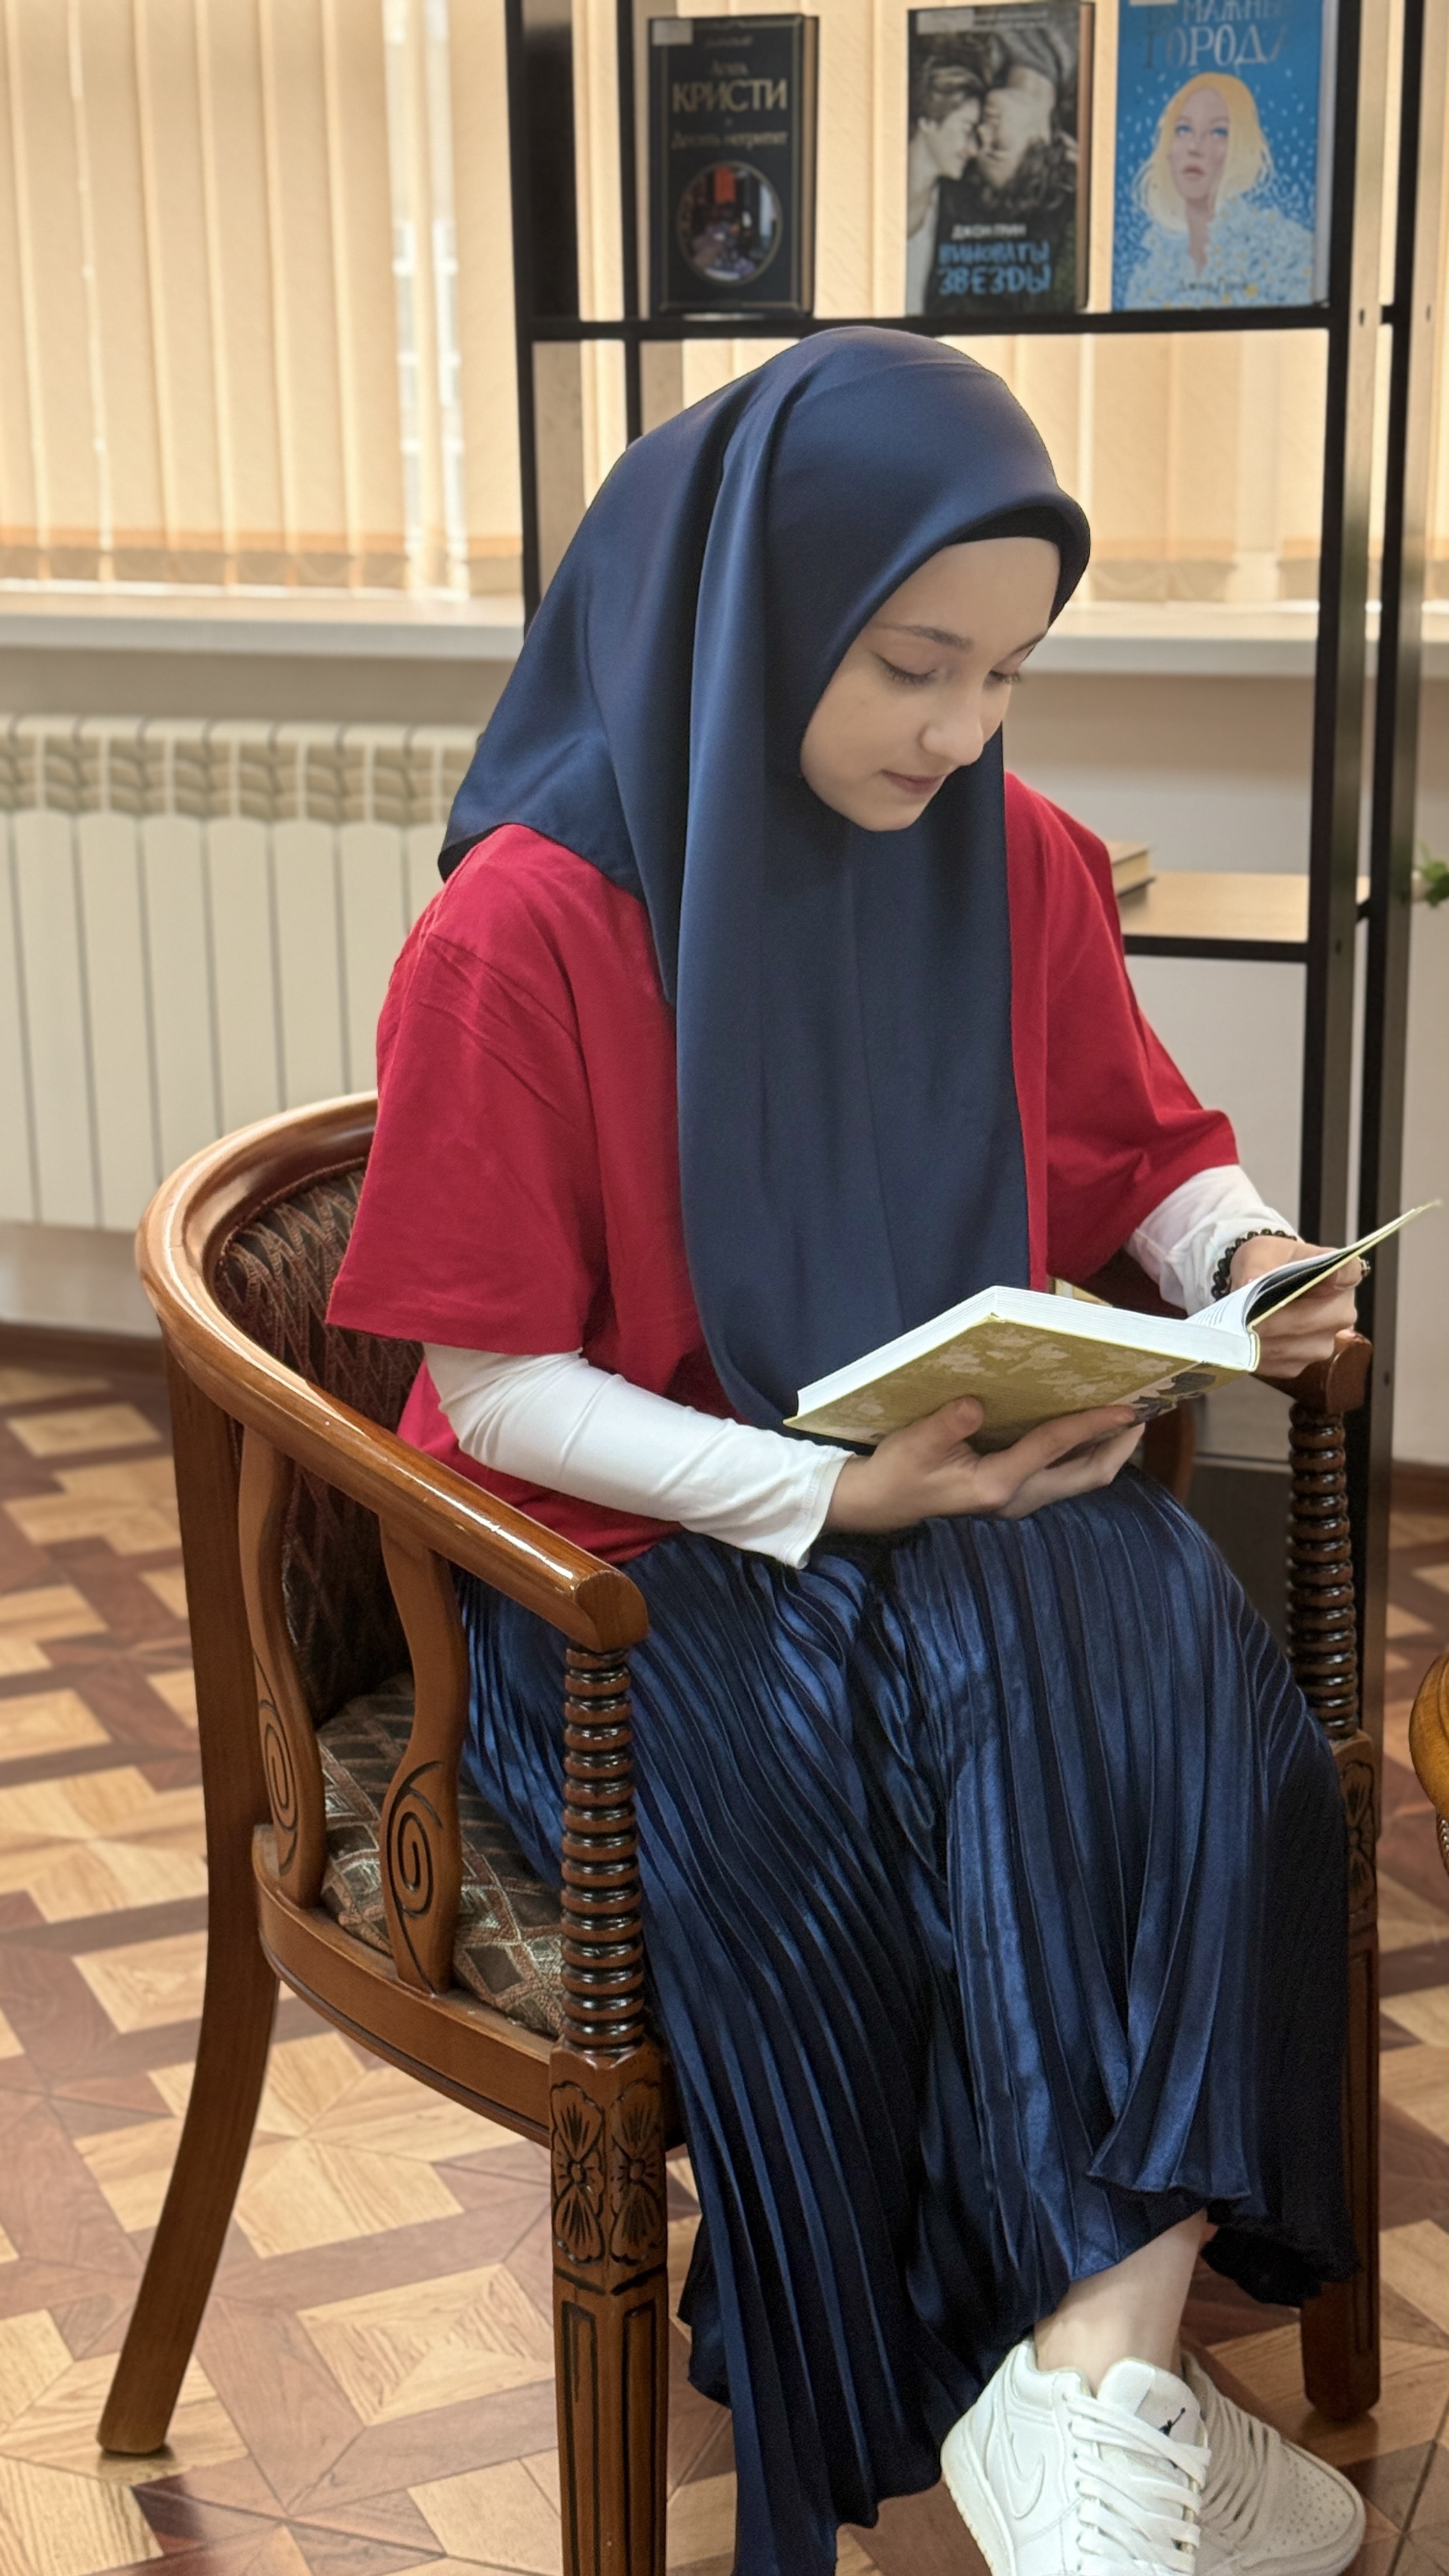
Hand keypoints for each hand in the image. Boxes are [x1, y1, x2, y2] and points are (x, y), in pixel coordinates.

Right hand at [825, 1395, 1144, 1533]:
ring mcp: (1020, 1500)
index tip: (1127, 1406)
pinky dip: (1085, 1452)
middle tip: (1146, 1410)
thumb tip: (975, 1404)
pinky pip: (1065, 1475)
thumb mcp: (915, 1444)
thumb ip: (945, 1425)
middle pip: (1088, 1475)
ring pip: (1080, 1478)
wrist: (881, 1505)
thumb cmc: (898, 1472)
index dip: (1093, 1424)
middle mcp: (1018, 1497)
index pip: (1055, 1447)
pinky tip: (1087, 1429)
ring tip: (1128, 1418)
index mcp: (997, 1484)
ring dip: (1108, 1450)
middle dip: (1120, 1444)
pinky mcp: (1016, 1495)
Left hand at [1232, 1236, 1363, 1377]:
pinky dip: (1261, 1355)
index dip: (1337, 1274)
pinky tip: (1244, 1343)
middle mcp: (1341, 1310)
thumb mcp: (1259, 1252)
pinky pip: (1282, 1363)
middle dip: (1276, 1321)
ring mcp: (1326, 1340)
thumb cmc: (1268, 1264)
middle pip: (1316, 1319)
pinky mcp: (1303, 1362)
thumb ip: (1256, 1264)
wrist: (1258, 1286)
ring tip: (1238, 1330)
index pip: (1348, 1272)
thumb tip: (1250, 1281)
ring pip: (1297, 1347)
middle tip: (1245, 1318)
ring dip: (1265, 1341)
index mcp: (1339, 1273)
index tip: (1321, 1275)